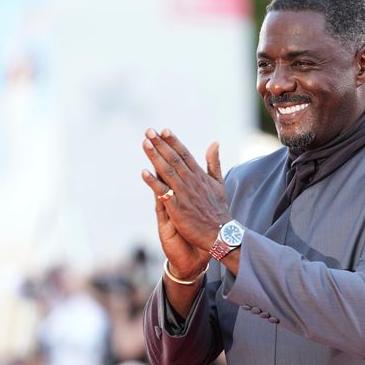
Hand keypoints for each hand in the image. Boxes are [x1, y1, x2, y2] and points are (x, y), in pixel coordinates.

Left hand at [141, 128, 228, 276]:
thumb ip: (214, 163)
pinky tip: (143, 172)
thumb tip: (214, 142)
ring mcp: (184, 195)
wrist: (220, 234)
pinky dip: (154, 182)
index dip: (174, 141)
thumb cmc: (219, 210)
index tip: (163, 130)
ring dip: (155, 157)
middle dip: (161, 144)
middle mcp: (192, 182)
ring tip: (145, 143)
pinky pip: (163, 193)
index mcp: (200, 176)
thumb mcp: (219, 183)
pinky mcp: (178, 208)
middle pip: (174, 159)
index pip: (185, 154)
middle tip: (149, 131)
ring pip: (167, 172)